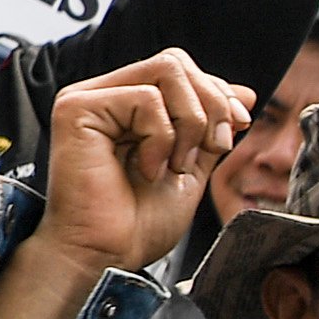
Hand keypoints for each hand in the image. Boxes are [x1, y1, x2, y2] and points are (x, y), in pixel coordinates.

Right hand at [35, 50, 248, 278]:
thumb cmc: (136, 224)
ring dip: (189, 122)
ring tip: (175, 163)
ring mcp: (86, 99)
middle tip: (211, 148)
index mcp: (124, 106)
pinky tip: (147, 168)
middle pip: (175, 62)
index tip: (237, 127)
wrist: (106, 257)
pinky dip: (161, 138)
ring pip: (166, 72)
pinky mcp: (77, 109)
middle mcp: (103, 95)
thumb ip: (210, 128)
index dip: (217, 93)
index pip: (179, 70)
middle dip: (210, 104)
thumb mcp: (191, 166)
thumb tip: (242, 93)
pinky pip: (146, 98)